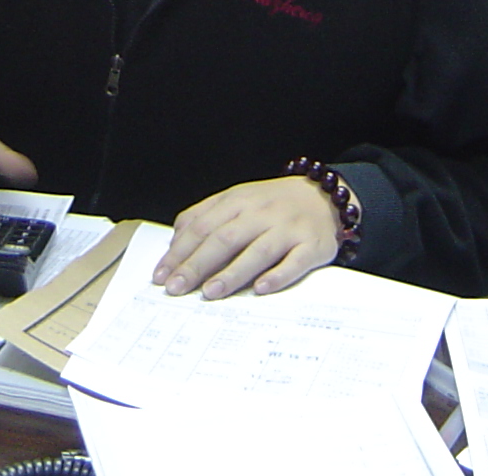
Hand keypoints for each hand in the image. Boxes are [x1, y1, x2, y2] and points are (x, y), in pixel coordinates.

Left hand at [152, 176, 337, 298]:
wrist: (325, 196)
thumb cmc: (273, 204)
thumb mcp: (238, 199)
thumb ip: (206, 215)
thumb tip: (176, 242)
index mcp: (239, 200)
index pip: (203, 225)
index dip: (180, 251)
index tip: (162, 275)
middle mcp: (261, 213)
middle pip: (225, 238)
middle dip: (197, 264)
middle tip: (176, 288)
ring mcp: (288, 228)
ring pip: (257, 251)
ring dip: (232, 273)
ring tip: (210, 292)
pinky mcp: (312, 245)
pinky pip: (294, 262)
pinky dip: (278, 276)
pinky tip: (260, 290)